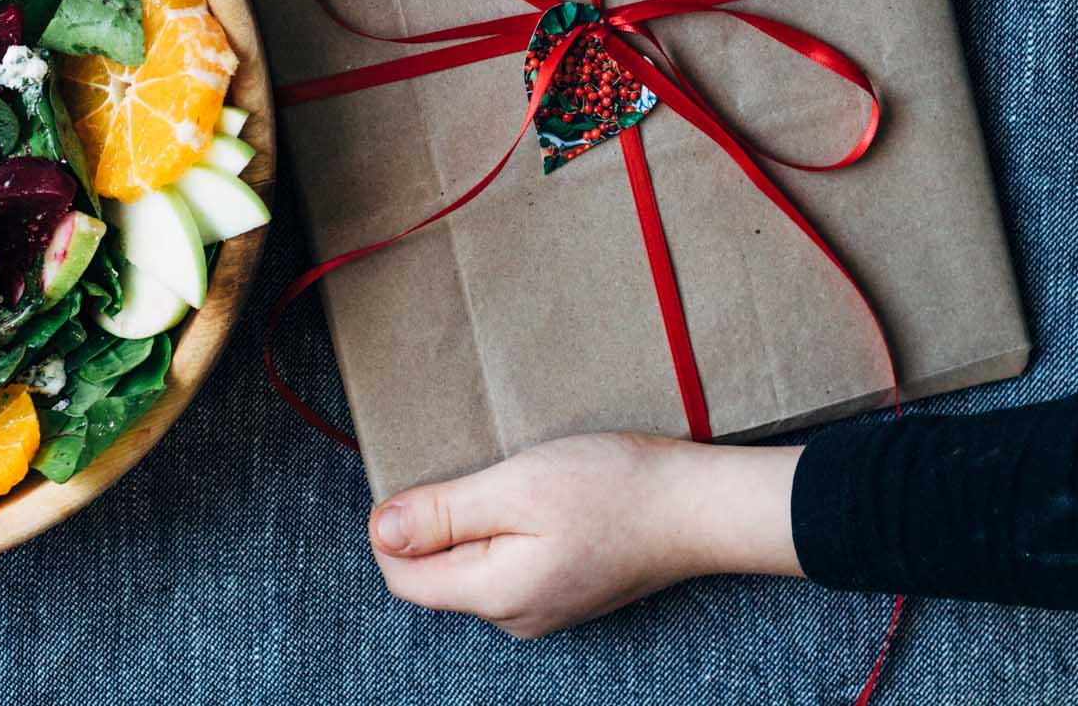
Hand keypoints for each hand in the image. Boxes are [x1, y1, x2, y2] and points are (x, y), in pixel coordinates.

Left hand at [369, 432, 800, 637]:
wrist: (697, 507)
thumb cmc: (613, 489)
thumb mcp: (518, 487)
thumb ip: (445, 513)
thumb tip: (380, 530)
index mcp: (495, 595)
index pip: (404, 575)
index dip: (394, 523)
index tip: (421, 469)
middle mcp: (514, 615)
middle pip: (438, 570)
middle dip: (439, 517)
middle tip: (475, 462)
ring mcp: (544, 606)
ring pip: (476, 562)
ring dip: (476, 517)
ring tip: (511, 471)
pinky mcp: (568, 588)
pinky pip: (512, 560)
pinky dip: (509, 523)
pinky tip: (540, 491)